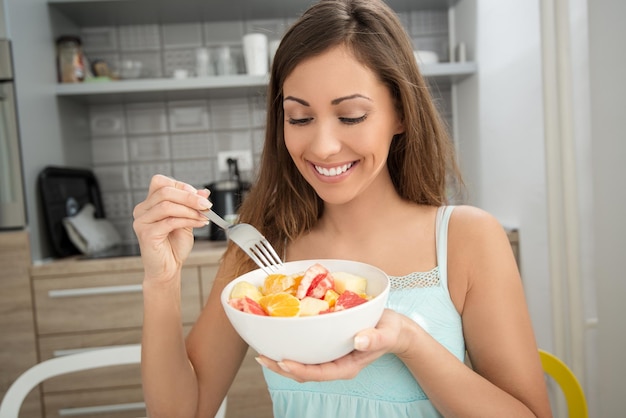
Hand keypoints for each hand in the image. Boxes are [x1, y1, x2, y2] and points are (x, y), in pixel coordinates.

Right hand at [132, 175, 211, 283]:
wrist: (168, 268)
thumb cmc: (174, 246)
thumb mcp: (187, 220)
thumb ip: (192, 205)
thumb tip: (204, 192)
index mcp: (149, 204)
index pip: (161, 182)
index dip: (182, 186)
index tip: (200, 195)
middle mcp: (142, 210)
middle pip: (165, 191)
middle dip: (189, 197)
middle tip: (206, 204)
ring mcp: (142, 221)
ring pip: (167, 205)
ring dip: (190, 209)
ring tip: (203, 216)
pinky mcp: (146, 233)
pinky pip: (170, 221)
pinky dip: (188, 220)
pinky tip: (199, 223)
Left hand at [257, 309, 412, 381]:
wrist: (394, 328)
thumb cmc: (390, 330)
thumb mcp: (387, 333)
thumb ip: (375, 339)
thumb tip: (358, 341)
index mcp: (347, 366)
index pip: (318, 373)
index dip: (299, 369)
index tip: (282, 361)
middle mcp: (335, 364)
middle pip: (304, 372)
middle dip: (281, 367)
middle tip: (261, 357)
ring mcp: (330, 357)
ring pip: (302, 363)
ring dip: (281, 359)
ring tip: (263, 351)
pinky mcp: (327, 346)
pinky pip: (307, 351)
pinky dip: (291, 346)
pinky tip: (279, 337)